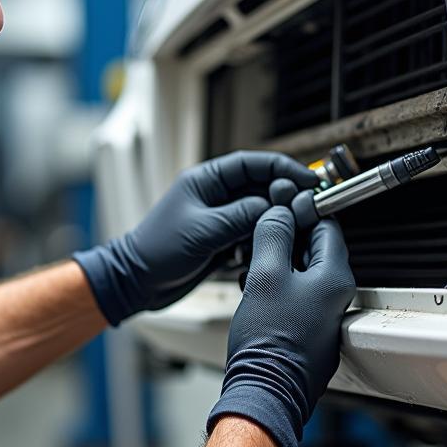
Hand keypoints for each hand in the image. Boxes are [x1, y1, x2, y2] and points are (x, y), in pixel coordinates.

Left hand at [74, 152, 315, 325]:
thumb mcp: (205, 230)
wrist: (138, 282)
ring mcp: (219, 218)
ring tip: (289, 232)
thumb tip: (276, 206)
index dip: (282, 168)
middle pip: (260, 187)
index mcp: (205, 180)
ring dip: (274, 221)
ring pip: (259, 212)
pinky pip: (251, 234)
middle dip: (283, 197)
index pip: (251, 163)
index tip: (308, 179)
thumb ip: (242, 216)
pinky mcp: (221, 240)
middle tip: (305, 210)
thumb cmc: (158, 251)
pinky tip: (266, 250)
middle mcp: (214, 195)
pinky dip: (262, 240)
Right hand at [208, 204, 355, 446]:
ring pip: (300, 272)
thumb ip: (274, 235)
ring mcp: (322, 315)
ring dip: (275, 261)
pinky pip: (293, 295)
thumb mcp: (266, 274)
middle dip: (284, 236)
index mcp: (335, 277)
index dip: (301, 210)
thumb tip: (279, 213)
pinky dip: (274, 285)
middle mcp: (336, 296)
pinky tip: (253, 288)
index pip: (327, 225)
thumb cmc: (269, 341)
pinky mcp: (307, 330)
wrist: (264, 390)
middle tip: (259, 233)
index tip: (280, 205)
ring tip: (250, 261)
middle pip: (313, 248)